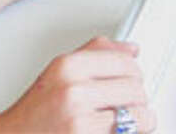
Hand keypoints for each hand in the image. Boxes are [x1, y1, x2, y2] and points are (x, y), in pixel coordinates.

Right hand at [0, 37, 154, 133]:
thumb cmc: (36, 111)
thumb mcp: (60, 72)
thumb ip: (95, 54)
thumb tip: (130, 49)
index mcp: (68, 65)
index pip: (125, 61)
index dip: (134, 73)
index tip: (131, 79)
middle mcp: (73, 89)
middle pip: (135, 87)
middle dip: (137, 98)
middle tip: (125, 103)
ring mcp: (80, 117)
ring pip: (139, 114)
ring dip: (138, 120)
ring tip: (124, 120)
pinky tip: (113, 131)